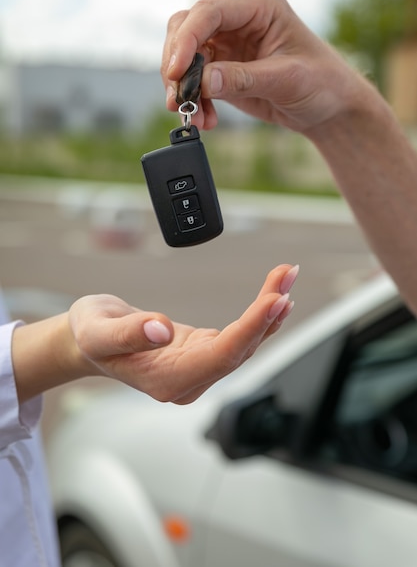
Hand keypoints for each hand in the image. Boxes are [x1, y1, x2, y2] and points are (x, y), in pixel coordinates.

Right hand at [68, 264, 296, 403]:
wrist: (88, 342)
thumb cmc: (90, 336)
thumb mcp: (97, 332)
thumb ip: (128, 333)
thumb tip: (162, 329)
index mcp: (166, 381)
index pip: (220, 357)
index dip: (250, 328)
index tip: (274, 300)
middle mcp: (188, 381)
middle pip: (240, 349)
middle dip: (267, 312)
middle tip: (287, 275)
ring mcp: (197, 370)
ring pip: (244, 344)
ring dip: (268, 311)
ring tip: (286, 277)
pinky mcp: (202, 355)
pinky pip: (237, 339)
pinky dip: (258, 317)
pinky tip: (275, 299)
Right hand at [162, 0, 364, 134]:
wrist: (328, 109)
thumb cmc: (321, 83)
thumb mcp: (285, 80)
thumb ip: (243, 78)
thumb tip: (203, 81)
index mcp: (259, 7)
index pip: (209, 12)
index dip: (186, 40)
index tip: (176, 71)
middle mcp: (238, 21)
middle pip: (187, 29)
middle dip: (177, 64)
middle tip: (178, 97)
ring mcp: (228, 45)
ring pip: (185, 57)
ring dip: (182, 87)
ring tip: (193, 115)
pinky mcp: (223, 70)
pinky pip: (195, 82)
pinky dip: (193, 101)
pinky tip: (205, 118)